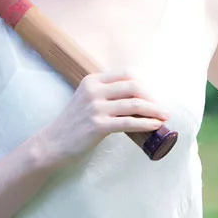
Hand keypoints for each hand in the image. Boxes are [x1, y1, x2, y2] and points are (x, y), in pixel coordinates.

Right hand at [36, 71, 169, 163]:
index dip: (143, 85)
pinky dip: (146, 123)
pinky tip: (155, 126)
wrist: (52, 143)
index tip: (152, 96)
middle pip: (133, 86)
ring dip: (154, 111)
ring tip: (165, 117)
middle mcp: (94, 91)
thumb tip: (134, 96)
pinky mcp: (98, 125)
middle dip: (152, 97)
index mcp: (92, 80)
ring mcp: (95, 107)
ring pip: (134, 104)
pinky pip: (129, 122)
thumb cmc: (73, 123)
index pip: (126, 74)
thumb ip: (105, 93)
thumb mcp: (86, 99)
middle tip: (162, 108)